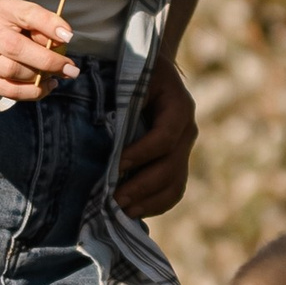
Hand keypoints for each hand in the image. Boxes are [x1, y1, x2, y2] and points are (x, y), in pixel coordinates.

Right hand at [0, 0, 72, 100]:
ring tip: (55, 76)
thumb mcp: (26, 13)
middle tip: (71, 69)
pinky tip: (44, 87)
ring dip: (39, 78)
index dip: (49, 26)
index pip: (27, 14)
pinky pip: (5, 90)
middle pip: (15, 48)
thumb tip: (61, 43)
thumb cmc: (12, 21)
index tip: (69, 37)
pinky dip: (30, 92)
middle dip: (47, 61)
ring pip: (10, 71)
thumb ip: (42, 26)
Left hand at [116, 55, 198, 217]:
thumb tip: (97, 128)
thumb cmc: (136, 72)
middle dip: (142, 186)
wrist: (154, 73)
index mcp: (179, 106)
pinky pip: (174, 189)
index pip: (165, 137)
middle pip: (170, 166)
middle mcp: (188, 130)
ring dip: (149, 201)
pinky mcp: (178, 162)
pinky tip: (133, 211)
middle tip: (115, 200)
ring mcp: (185, 149)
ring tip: (122, 212)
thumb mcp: (131, 76)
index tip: (116, 166)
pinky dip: (155, 204)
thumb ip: (122, 99)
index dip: (142, 154)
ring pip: (175, 183)